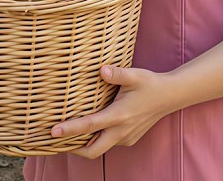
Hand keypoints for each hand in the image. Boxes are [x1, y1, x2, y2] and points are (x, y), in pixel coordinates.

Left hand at [51, 66, 178, 158]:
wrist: (170, 96)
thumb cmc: (149, 83)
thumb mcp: (134, 75)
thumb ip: (117, 74)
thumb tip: (101, 70)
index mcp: (120, 116)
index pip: (90, 126)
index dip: (70, 130)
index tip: (53, 132)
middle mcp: (122, 131)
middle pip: (92, 151)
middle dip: (72, 149)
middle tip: (53, 140)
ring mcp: (126, 138)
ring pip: (100, 148)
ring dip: (83, 145)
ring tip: (64, 134)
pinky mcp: (128, 139)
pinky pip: (108, 144)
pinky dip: (95, 141)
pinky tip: (85, 130)